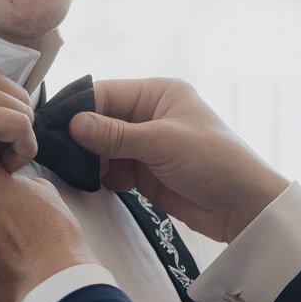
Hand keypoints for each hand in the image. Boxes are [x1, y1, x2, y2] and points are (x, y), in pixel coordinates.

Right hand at [69, 78, 286, 241]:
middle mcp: (151, 114)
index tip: (55, 129)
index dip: (80, 109)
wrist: (245, 208)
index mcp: (159, 93)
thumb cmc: (215, 162)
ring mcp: (148, 145)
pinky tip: (111, 185)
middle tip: (67, 157)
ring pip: (105, 147)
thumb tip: (73, 123)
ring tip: (90, 174)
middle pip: (102, 121)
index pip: (106, 93)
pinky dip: (107, 177)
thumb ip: (115, 134)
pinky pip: (114, 169)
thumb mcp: (162, 143)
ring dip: (95, 161)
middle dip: (85, 139)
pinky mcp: (147, 172)